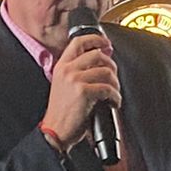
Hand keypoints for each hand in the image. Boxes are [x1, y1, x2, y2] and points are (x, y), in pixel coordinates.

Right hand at [41, 32, 119, 146]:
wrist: (55, 131)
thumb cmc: (61, 112)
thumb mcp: (62, 85)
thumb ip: (76, 72)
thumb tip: (99, 64)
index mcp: (61, 66)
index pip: (78, 42)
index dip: (96, 39)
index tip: (106, 44)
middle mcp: (67, 70)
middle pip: (97, 55)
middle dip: (111, 65)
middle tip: (114, 77)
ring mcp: (75, 80)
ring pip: (106, 71)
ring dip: (115, 84)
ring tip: (114, 93)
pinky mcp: (84, 92)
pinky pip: (108, 89)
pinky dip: (115, 97)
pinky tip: (113, 103)